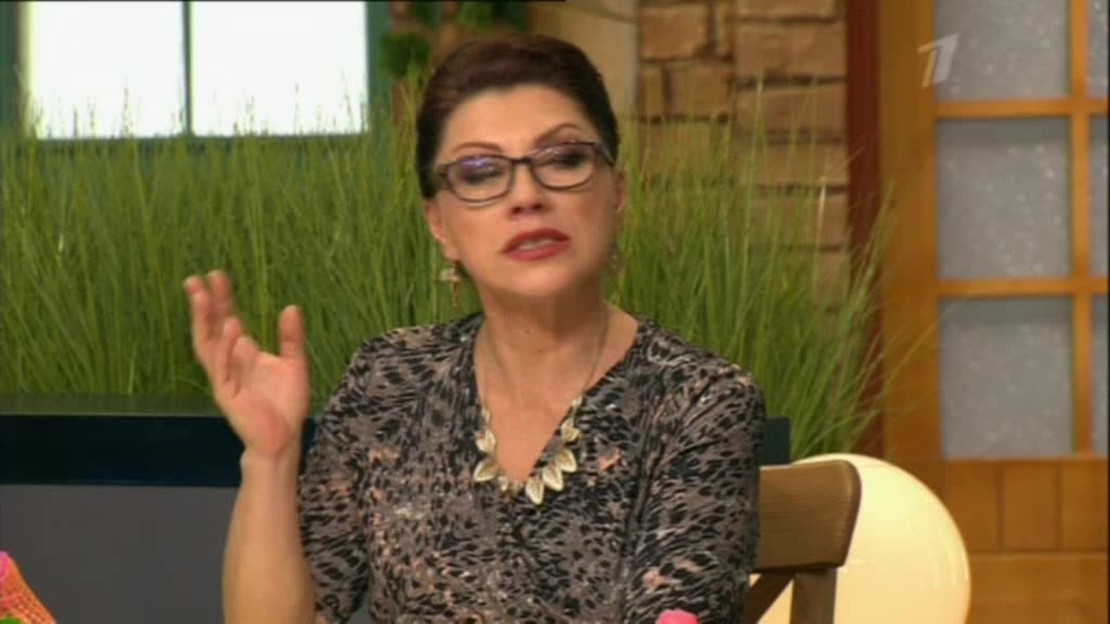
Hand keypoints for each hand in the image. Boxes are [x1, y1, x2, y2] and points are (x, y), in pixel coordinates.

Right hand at [183, 270, 309, 458]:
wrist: (284, 439)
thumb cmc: (286, 404)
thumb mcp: (294, 364)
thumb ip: (291, 338)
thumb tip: (290, 307)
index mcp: (243, 353)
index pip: (227, 319)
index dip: (221, 299)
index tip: (215, 275)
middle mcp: (229, 362)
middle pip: (211, 328)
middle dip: (203, 305)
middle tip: (195, 279)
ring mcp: (224, 378)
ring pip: (208, 346)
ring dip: (205, 322)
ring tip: (204, 297)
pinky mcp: (227, 395)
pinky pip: (222, 369)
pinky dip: (225, 349)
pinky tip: (230, 329)